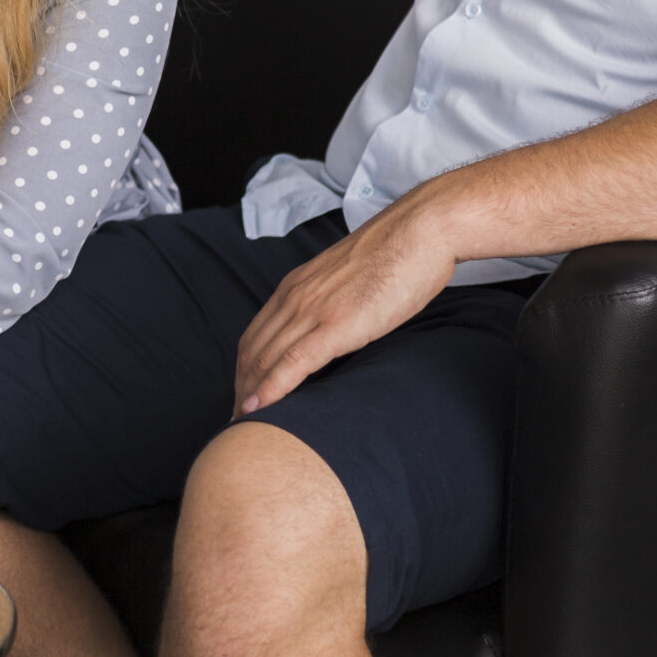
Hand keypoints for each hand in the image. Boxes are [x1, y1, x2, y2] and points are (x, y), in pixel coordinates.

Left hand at [233, 193, 456, 415]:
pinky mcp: (337, 323)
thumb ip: (332, 302)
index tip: (242, 397)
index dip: (244, 371)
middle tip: (235, 421)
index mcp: (296, 286)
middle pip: (252, 351)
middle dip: (241, 389)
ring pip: (266, 358)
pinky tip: (261, 409)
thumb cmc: (397, 255)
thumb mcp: (349, 280)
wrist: (421, 230)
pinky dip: (273, 388)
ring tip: (242, 426)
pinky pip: (294, 361)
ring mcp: (314, 310)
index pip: (255, 335)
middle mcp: (296, 297)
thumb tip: (335, 328)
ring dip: (250, 395)